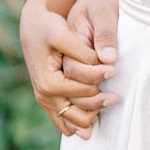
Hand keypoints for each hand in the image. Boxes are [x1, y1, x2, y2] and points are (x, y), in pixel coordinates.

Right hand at [19, 0, 118, 140]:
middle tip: (116, 97)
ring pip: (72, 123)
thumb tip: (107, 62)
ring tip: (109, 101)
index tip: (113, 72)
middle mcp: (44, 96)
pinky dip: (80, 120)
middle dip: (99, 105)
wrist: (33, 26)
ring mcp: (45, 100)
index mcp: (48, 83)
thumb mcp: (64, 35)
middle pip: (78, 115)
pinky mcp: (49, 99)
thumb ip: (83, 52)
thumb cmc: (48, 28)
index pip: (83, 91)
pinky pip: (65, 120)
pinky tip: (95, 114)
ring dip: (91, 116)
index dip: (100, 81)